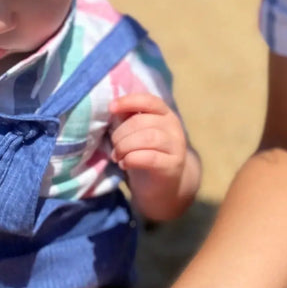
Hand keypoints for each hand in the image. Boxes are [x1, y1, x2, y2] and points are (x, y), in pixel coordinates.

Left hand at [109, 92, 197, 219]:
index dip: (129, 101)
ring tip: (117, 156)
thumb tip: (114, 107)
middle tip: (114, 146)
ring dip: (125, 146)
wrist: (164, 186)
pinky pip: (150, 157)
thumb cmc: (146, 155)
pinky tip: (124, 164)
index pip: (149, 101)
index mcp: (165, 114)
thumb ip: (129, 119)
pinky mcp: (172, 165)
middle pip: (142, 122)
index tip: (111, 108)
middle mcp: (174, 127)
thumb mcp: (137, 134)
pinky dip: (131, 159)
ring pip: (147, 138)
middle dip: (121, 133)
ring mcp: (176, 146)